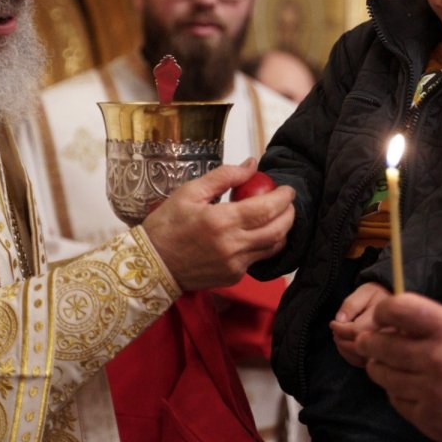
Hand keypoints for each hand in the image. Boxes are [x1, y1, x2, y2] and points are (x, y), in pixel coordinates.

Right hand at [142, 162, 293, 290]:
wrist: (151, 265)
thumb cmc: (166, 225)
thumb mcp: (190, 192)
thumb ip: (224, 176)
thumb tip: (251, 165)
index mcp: (221, 221)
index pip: (267, 209)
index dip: (283, 198)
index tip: (288, 189)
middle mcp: (232, 246)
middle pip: (278, 230)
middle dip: (290, 214)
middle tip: (289, 202)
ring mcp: (234, 265)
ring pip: (272, 248)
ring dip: (282, 231)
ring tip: (279, 216)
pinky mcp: (233, 277)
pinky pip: (258, 259)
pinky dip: (264, 245)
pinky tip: (258, 234)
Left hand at [330, 282, 389, 366]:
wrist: (397, 308)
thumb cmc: (379, 298)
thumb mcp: (367, 291)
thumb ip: (352, 303)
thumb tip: (340, 319)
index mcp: (386, 320)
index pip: (357, 331)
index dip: (340, 329)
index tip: (333, 323)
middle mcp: (390, 339)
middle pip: (358, 347)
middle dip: (341, 339)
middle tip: (335, 330)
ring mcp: (388, 352)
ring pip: (358, 358)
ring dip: (343, 348)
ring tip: (339, 336)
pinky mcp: (383, 361)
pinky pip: (361, 363)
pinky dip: (348, 356)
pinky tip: (346, 345)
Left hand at [355, 294, 441, 441]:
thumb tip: (410, 324)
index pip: (400, 309)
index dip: (385, 310)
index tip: (383, 315)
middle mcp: (434, 358)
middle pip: (381, 344)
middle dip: (371, 341)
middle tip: (369, 341)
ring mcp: (429, 391)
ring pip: (383, 375)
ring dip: (379, 367)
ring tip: (382, 364)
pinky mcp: (428, 418)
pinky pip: (397, 401)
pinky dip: (396, 394)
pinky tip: (404, 389)